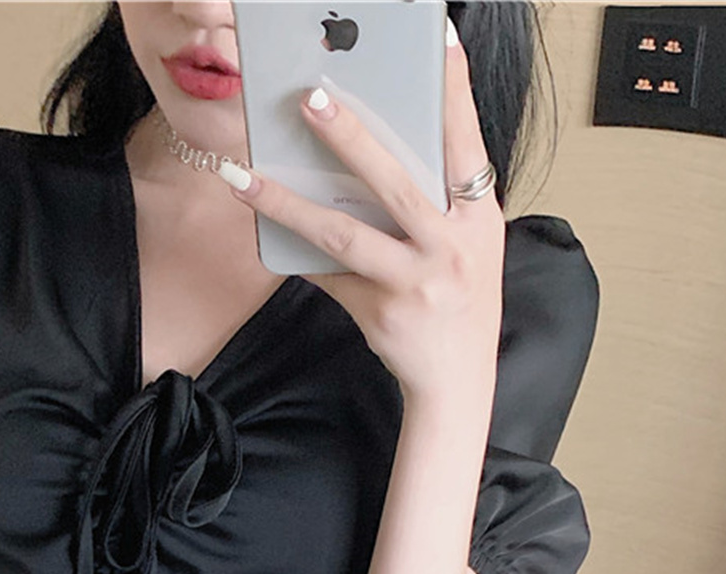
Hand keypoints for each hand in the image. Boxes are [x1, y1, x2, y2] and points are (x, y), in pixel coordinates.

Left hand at [221, 20, 504, 404]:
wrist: (457, 384)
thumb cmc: (460, 302)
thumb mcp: (470, 245)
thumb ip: (439, 201)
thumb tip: (372, 151)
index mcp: (478, 218)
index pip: (465, 141)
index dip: (454, 89)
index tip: (436, 38)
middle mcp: (451, 246)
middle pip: (395, 182)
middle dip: (350, 137)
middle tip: (309, 98)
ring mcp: (416, 281)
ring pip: (344, 234)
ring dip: (290, 201)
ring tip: (247, 175)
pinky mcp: (381, 311)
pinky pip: (329, 274)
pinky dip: (297, 251)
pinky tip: (262, 227)